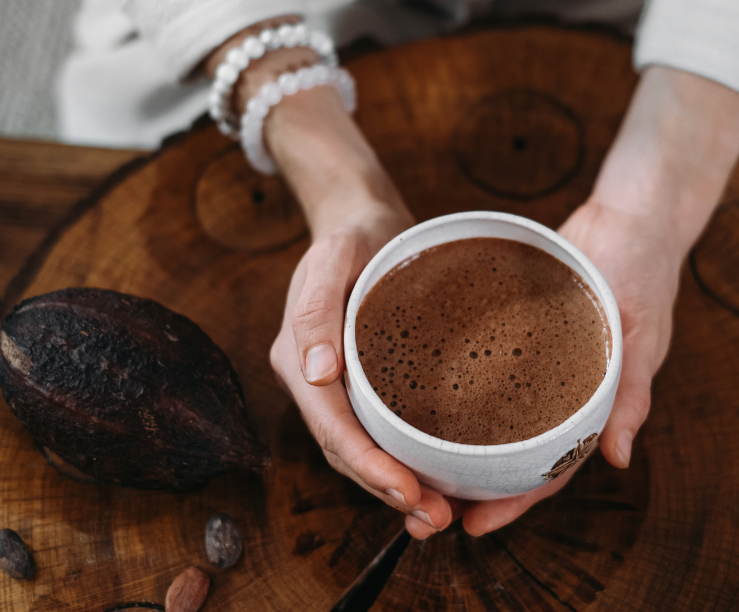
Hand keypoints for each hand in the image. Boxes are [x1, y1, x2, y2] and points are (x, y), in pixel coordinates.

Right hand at [269, 195, 459, 535]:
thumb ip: (317, 311)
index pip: (333, 428)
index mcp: (298, 358)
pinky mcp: (363, 382)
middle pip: (345, 451)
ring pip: (360, 450)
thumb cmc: (353, 235)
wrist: (362, 219)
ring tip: (441, 513)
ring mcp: (335, 385)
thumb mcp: (335, 257)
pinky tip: (436, 476)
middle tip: (436, 519)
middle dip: (387, 490)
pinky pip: (377, 431)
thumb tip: (316, 374)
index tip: (410, 493)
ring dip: (396, 486)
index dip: (368, 468)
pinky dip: (402, 460)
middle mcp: (313, 381)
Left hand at [458, 66, 738, 535]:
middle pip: (515, 452)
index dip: (516, 500)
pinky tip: (422, 396)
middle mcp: (560, 389)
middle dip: (478, 484)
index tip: (475, 523)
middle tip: (429, 503)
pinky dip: (463, 390)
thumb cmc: (643, 270)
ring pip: (498, 417)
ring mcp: (539, 363)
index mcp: (593, 403)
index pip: (551, 468)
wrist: (630, 215)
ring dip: (464, 445)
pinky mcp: (519, 331)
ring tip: (419, 464)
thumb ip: (631, 395)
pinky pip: (490, 370)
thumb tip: (618, 458)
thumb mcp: (641, 333)